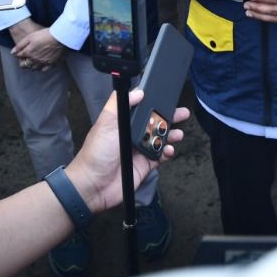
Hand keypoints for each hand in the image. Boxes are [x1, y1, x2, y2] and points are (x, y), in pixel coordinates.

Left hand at [12, 25, 65, 71]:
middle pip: (25, 65)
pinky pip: (44, 70)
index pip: (19, 57)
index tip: (20, 51)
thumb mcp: (30, 37)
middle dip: (23, 62)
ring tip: (32, 61)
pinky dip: (41, 68)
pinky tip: (42, 64)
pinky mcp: (51, 64)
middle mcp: (34, 60)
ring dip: (31, 66)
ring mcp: (43, 63)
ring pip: (34, 69)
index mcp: (28, 53)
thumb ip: (20, 45)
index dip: (18, 54)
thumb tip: (13, 52)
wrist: (60, 37)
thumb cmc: (45, 35)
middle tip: (25, 58)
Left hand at [70, 88, 189, 213]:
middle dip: (170, 117)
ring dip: (171, 135)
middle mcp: (132, 135)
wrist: (94, 185)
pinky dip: (168, 153)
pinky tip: (169, 150)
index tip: (168, 98)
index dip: (155, 103)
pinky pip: (161, 156)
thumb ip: (119, 103)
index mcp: (123, 122)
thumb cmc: (96, 153)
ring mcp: (140, 150)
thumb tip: (138, 91)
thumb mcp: (105, 123)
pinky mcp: (145, 165)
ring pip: (161, 139)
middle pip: (155, 122)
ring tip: (178, 134)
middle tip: (182, 113)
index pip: (143, 109)